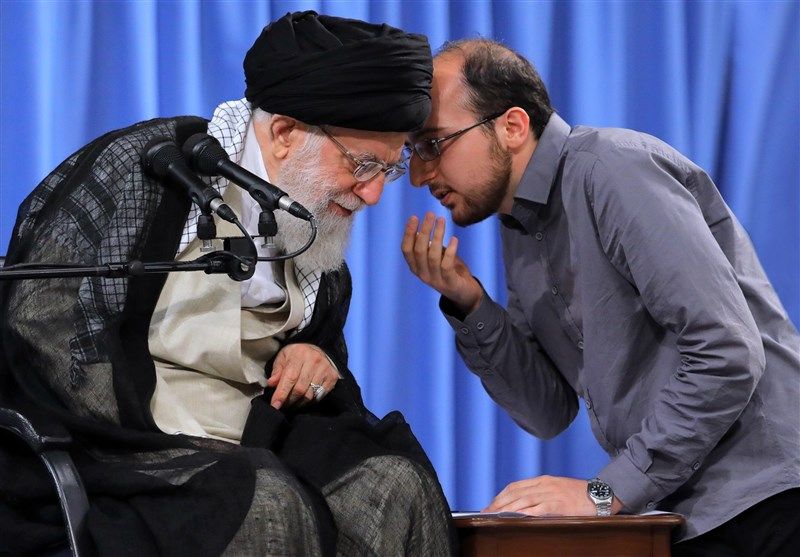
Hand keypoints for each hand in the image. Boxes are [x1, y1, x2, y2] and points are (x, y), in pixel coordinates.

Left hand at [267, 343, 338, 409]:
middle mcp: (314, 360)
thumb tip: (271, 384)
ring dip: (299, 403)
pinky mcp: (332, 377)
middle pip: (300, 389)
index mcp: (299, 354)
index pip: (290, 378)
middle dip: (289, 401)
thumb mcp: (283, 357)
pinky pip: (320, 396)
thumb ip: (277, 371)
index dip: (281, 393)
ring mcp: (325, 369)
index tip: (275, 405)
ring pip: (310, 395)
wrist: (317, 349)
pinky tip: (304, 400)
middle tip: (283, 405)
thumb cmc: (296, 355)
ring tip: (292, 404)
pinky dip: (311, 401)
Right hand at [401, 212, 482, 314]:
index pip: (406, 249)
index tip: (414, 217)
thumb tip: (420, 227)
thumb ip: (427, 246)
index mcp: (415, 267)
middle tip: (430, 214)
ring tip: (441, 221)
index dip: (408, 233)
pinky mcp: (449, 283)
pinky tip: (454, 239)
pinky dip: (450, 251)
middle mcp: (422, 274)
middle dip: (424, 230)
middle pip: (419, 250)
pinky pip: (447, 265)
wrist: (464, 293)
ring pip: (433, 255)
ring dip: (437, 236)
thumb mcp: (435, 257)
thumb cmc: (449, 270)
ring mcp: (435, 280)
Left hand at [483, 475, 622, 515]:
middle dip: (498, 503)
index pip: (515, 486)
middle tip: (486, 512)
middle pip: (515, 493)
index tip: (491, 504)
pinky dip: (523, 513)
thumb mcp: (557, 489)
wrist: (601, 494)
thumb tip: (524, 505)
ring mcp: (550, 494)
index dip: (501, 495)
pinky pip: (537, 508)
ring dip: (506, 508)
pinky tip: (514, 518)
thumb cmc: (580, 494)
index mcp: (543, 480)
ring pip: (522, 500)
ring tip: (494, 516)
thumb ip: (542, 494)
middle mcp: (544, 485)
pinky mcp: (558, 504)